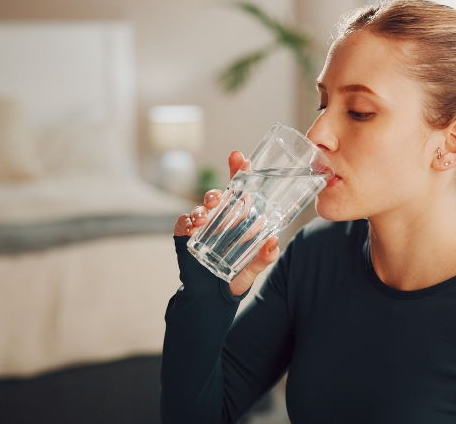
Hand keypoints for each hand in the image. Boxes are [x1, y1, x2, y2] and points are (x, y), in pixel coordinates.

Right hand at [173, 151, 279, 296]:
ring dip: (201, 208)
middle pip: (217, 196)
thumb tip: (274, 243)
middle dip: (215, 192)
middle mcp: (219, 219)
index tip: (238, 157)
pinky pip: (181, 224)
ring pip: (199, 208)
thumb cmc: (235, 278)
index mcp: (238, 219)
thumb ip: (264, 258)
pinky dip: (184, 223)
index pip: (239, 191)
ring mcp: (201, 227)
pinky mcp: (185, 238)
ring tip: (204, 215)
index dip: (237, 172)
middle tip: (218, 198)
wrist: (213, 298)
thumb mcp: (253, 269)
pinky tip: (190, 228)